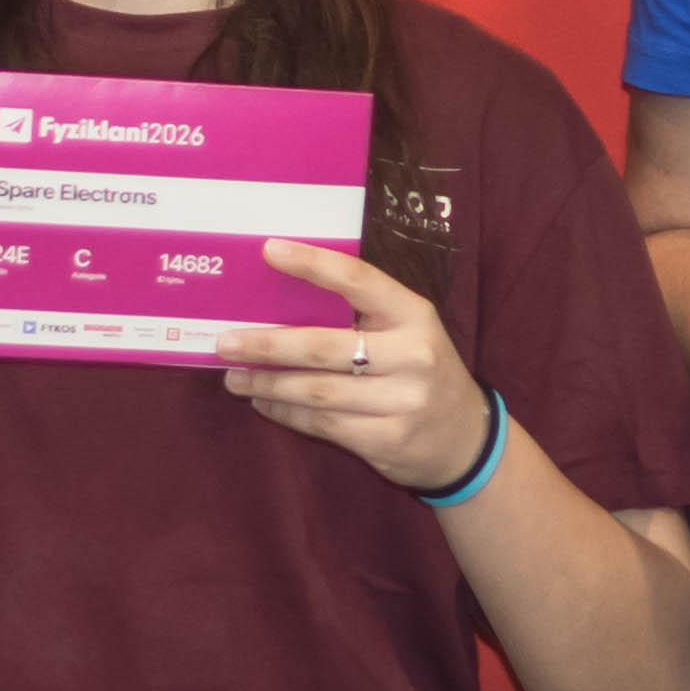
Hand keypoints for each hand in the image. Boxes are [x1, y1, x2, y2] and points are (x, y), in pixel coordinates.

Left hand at [217, 247, 494, 491]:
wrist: (464, 438)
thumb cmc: (420, 370)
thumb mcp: (406, 332)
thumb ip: (359, 315)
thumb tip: (280, 297)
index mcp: (414, 314)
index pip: (359, 280)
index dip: (313, 264)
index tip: (269, 251)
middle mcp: (412, 355)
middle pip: (323, 347)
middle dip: (267, 345)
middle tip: (225, 342)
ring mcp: (402, 401)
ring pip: (316, 391)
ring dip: (267, 384)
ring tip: (234, 376)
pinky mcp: (387, 440)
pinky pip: (322, 423)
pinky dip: (286, 412)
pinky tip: (265, 402)